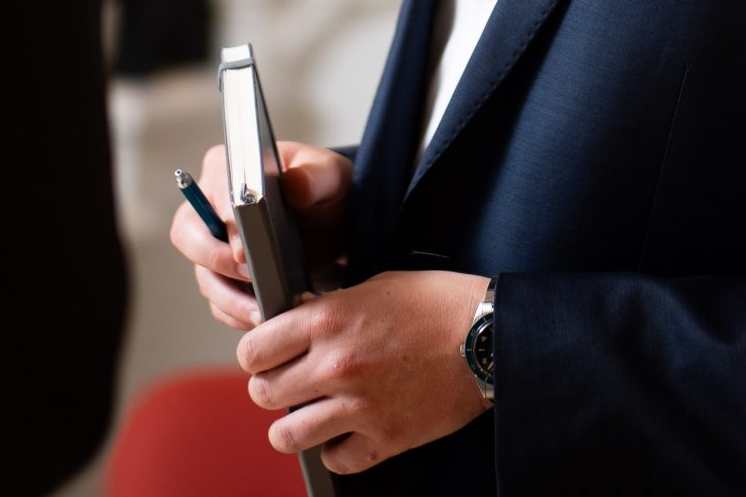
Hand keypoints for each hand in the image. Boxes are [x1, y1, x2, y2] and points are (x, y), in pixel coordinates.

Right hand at [167, 141, 350, 331]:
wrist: (335, 223)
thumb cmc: (324, 189)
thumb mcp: (328, 175)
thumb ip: (314, 176)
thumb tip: (293, 185)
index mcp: (227, 170)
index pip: (212, 196)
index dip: (224, 225)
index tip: (244, 251)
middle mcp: (210, 207)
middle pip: (190, 238)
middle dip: (218, 264)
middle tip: (252, 279)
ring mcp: (214, 245)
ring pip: (205, 277)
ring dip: (230, 299)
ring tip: (261, 313)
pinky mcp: (226, 278)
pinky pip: (220, 302)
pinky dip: (238, 314)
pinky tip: (264, 320)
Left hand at [238, 269, 490, 475]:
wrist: (491, 336)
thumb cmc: (438, 303)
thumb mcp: (374, 285)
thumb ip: (328, 309)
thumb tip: (293, 326)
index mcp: (329, 319)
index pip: (253, 350)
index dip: (256, 354)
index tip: (265, 355)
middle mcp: (336, 365)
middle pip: (263, 394)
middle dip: (270, 388)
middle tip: (288, 383)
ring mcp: (359, 407)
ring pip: (287, 435)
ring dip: (293, 426)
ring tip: (308, 414)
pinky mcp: (385, 439)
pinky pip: (335, 459)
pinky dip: (336, 449)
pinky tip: (346, 432)